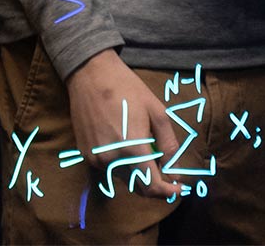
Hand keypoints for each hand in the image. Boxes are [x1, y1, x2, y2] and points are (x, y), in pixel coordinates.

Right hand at [66, 50, 180, 198]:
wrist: (89, 72)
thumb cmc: (126, 88)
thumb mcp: (157, 111)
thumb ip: (169, 145)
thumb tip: (175, 172)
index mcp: (132, 148)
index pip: (153, 186)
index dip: (169, 191)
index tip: (179, 188)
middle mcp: (112, 158)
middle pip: (139, 186)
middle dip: (155, 183)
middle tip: (164, 168)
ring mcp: (96, 157)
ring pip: (124, 177)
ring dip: (136, 171)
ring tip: (140, 147)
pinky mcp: (85, 152)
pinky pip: (108, 167)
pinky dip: (120, 162)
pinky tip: (121, 141)